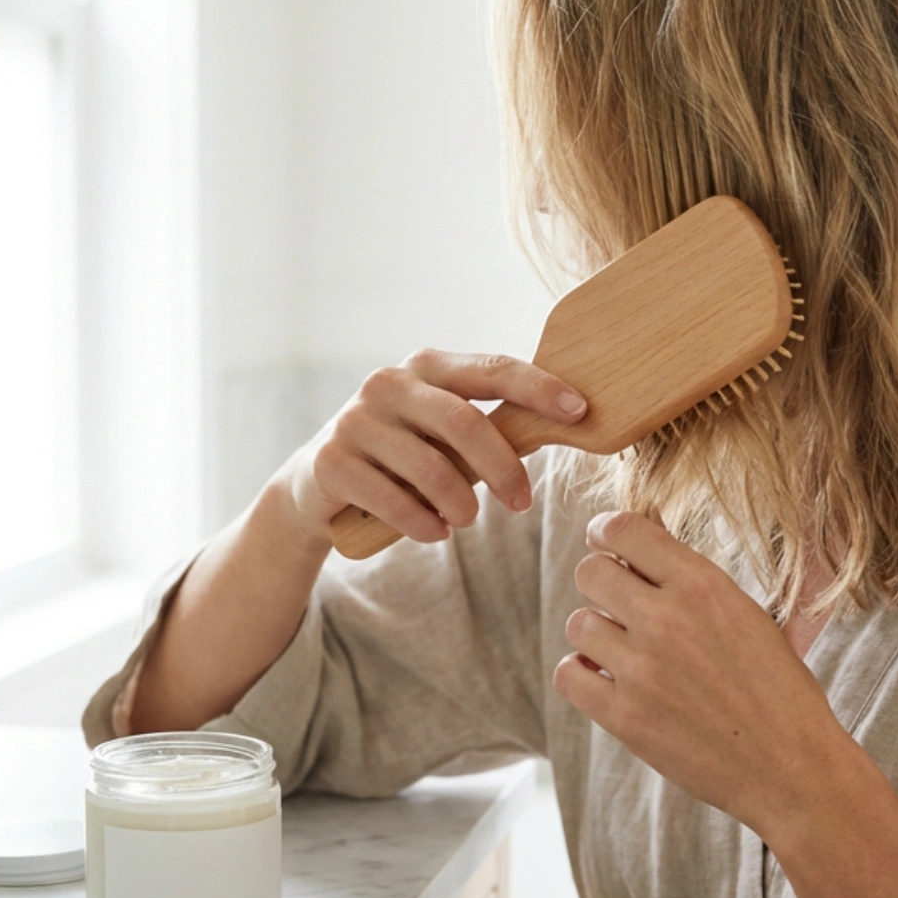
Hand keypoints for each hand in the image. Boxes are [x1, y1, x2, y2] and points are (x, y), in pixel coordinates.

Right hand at [281, 349, 587, 547]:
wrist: (317, 485)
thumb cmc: (401, 456)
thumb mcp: (440, 432)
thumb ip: (486, 425)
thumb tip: (562, 428)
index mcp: (426, 366)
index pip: (492, 368)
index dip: (538, 388)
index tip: (580, 411)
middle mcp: (388, 384)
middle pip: (464, 423)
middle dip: (503, 468)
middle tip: (522, 503)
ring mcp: (354, 422)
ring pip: (431, 469)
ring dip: (461, 505)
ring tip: (467, 520)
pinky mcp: (331, 463)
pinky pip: (394, 502)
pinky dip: (424, 524)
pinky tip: (434, 532)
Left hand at [555, 510, 849, 829]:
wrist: (792, 767)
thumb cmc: (779, 691)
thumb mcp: (749, 616)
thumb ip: (694, 583)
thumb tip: (639, 550)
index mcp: (704, 586)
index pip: (623, 530)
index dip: (606, 533)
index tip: (605, 544)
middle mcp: (667, 619)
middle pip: (589, 573)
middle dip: (601, 584)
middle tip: (619, 605)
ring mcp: (642, 669)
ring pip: (577, 624)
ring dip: (595, 635)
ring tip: (624, 652)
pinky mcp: (625, 716)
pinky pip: (568, 674)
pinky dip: (581, 675)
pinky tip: (605, 680)